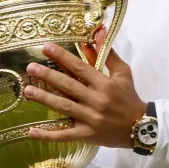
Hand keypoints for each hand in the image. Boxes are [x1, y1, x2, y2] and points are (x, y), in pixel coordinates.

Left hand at [23, 29, 145, 146]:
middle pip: (68, 86)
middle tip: (31, 67)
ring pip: (64, 107)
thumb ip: (108, 53)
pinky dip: (48, 135)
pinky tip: (32, 131)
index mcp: (105, 84)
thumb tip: (99, 31)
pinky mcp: (87, 135)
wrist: (140, 126)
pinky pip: (65, 135)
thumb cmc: (129, 97)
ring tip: (28, 90)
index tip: (46, 47)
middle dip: (48, 76)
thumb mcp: (123, 72)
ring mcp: (91, 119)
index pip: (80, 68)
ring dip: (45, 99)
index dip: (62, 57)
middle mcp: (96, 100)